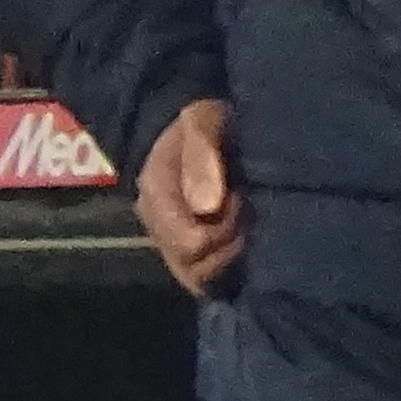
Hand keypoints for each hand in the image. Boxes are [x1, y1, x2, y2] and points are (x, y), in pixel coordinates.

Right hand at [136, 95, 241, 295]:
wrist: (188, 125)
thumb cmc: (201, 122)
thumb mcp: (202, 123)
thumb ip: (201, 159)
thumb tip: (207, 208)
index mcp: (155, 198)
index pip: (191, 244)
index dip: (225, 229)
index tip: (241, 198)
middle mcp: (156, 227)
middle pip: (194, 267)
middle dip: (229, 245)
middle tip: (245, 210)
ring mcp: (167, 243)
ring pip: (197, 278)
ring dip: (228, 256)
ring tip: (243, 223)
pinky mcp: (182, 252)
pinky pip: (202, 278)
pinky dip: (225, 264)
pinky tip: (240, 238)